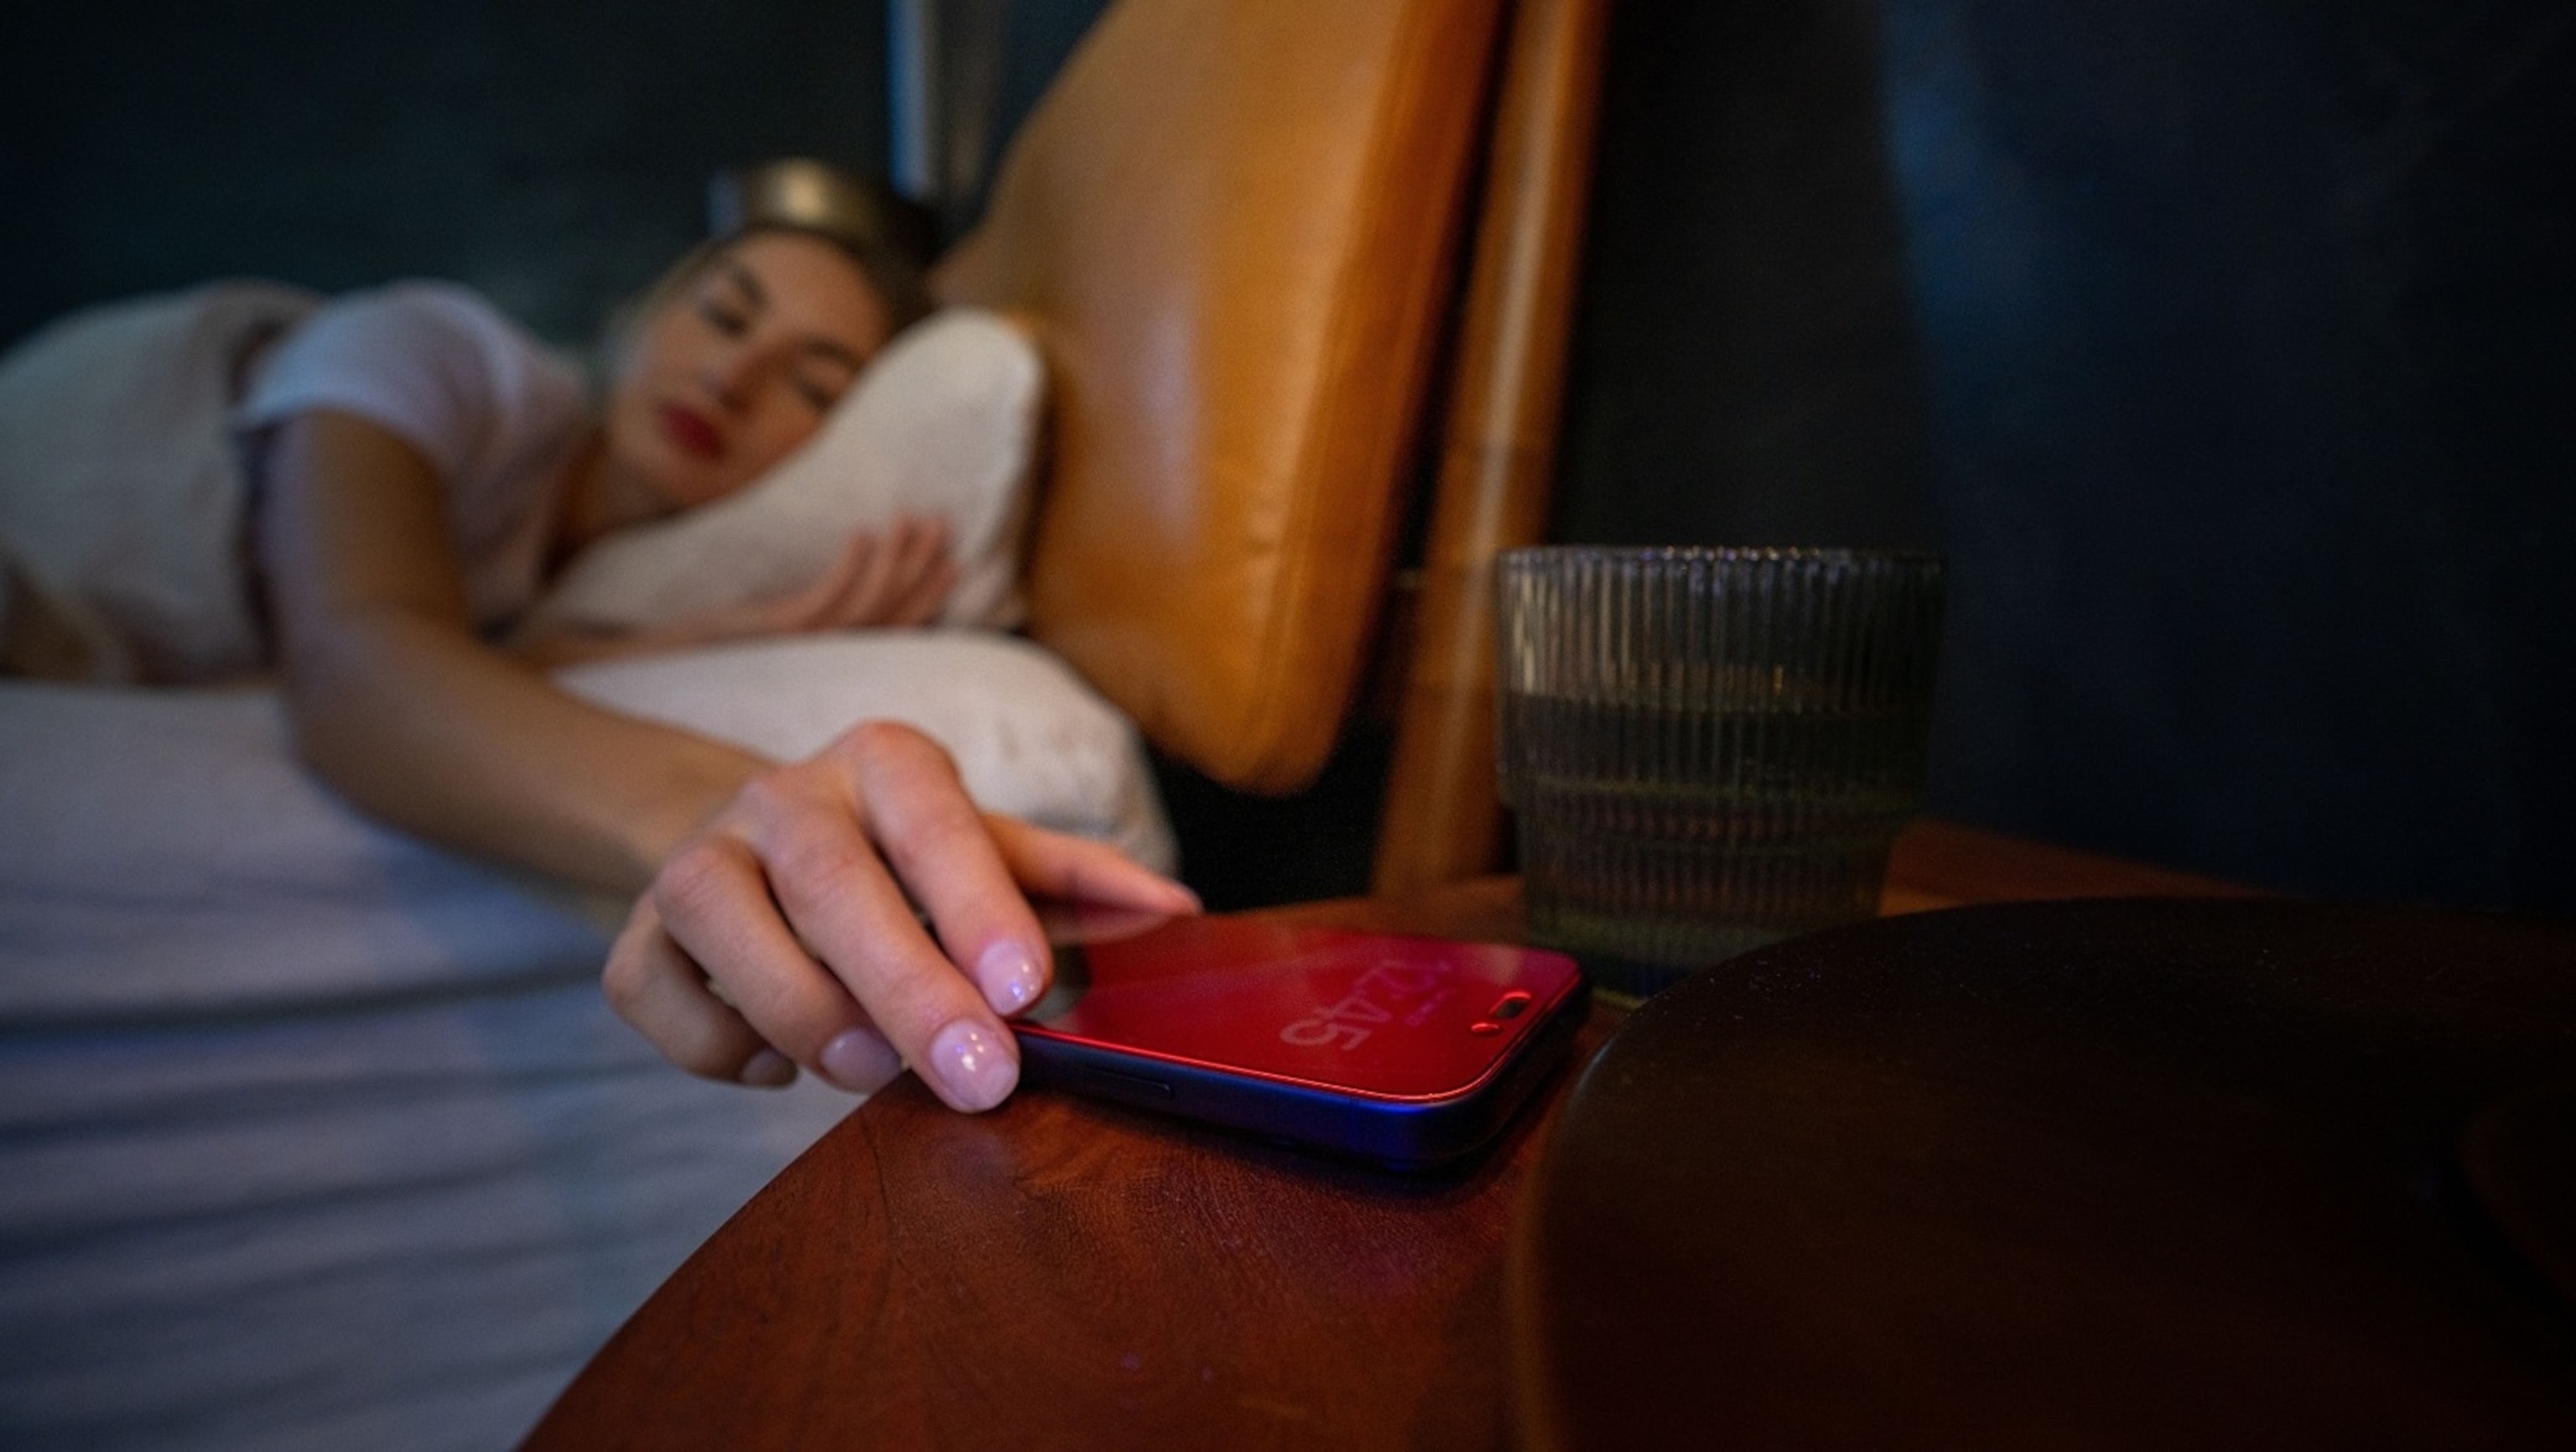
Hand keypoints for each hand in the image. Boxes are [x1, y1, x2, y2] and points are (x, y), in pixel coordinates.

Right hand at [603, 720, 1199, 1109]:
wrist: (763, 846)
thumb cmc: (906, 860)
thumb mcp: (995, 853)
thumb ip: (1078, 880)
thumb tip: (1178, 908)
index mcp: (886, 763)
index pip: (936, 823)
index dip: (978, 905)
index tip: (1027, 989)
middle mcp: (784, 794)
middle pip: (833, 881)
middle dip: (908, 988)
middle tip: (977, 1077)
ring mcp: (697, 856)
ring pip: (721, 918)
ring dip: (802, 1009)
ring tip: (868, 1069)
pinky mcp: (637, 930)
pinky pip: (650, 986)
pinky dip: (713, 1043)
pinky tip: (777, 1060)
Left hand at [741, 514, 958, 634]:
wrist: (686, 659)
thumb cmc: (733, 641)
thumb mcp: (783, 624)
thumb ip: (820, 613)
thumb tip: (854, 579)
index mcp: (843, 654)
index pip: (900, 623)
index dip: (930, 594)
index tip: (954, 562)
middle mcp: (836, 652)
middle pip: (892, 606)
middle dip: (921, 564)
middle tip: (940, 524)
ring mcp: (813, 641)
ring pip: (869, 599)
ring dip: (894, 557)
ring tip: (908, 517)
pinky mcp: (787, 629)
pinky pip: (829, 595)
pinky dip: (850, 564)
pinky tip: (861, 532)